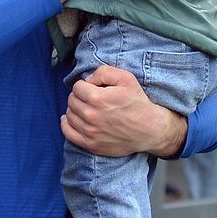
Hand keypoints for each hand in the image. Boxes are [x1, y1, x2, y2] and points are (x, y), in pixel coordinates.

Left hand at [61, 65, 185, 157]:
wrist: (150, 129)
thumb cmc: (138, 103)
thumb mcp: (126, 78)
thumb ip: (103, 72)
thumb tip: (87, 79)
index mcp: (98, 98)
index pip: (77, 87)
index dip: (85, 85)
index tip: (93, 88)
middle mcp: (91, 116)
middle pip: (72, 100)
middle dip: (79, 96)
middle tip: (90, 98)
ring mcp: (90, 132)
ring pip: (69, 115)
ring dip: (74, 109)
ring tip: (86, 108)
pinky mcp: (91, 145)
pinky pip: (68, 133)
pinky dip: (66, 124)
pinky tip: (71, 119)